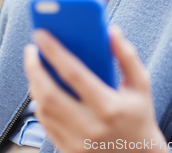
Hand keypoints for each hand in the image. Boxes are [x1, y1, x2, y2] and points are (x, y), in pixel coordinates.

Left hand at [24, 27, 166, 152]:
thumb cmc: (139, 116)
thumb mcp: (141, 85)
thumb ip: (127, 56)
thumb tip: (112, 31)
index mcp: (108, 107)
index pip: (74, 74)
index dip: (54, 52)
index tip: (41, 34)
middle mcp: (89, 127)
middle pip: (49, 94)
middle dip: (34, 69)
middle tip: (30, 49)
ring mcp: (76, 142)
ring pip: (43, 110)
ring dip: (33, 84)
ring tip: (34, 65)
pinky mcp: (68, 151)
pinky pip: (45, 124)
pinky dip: (39, 103)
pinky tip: (40, 86)